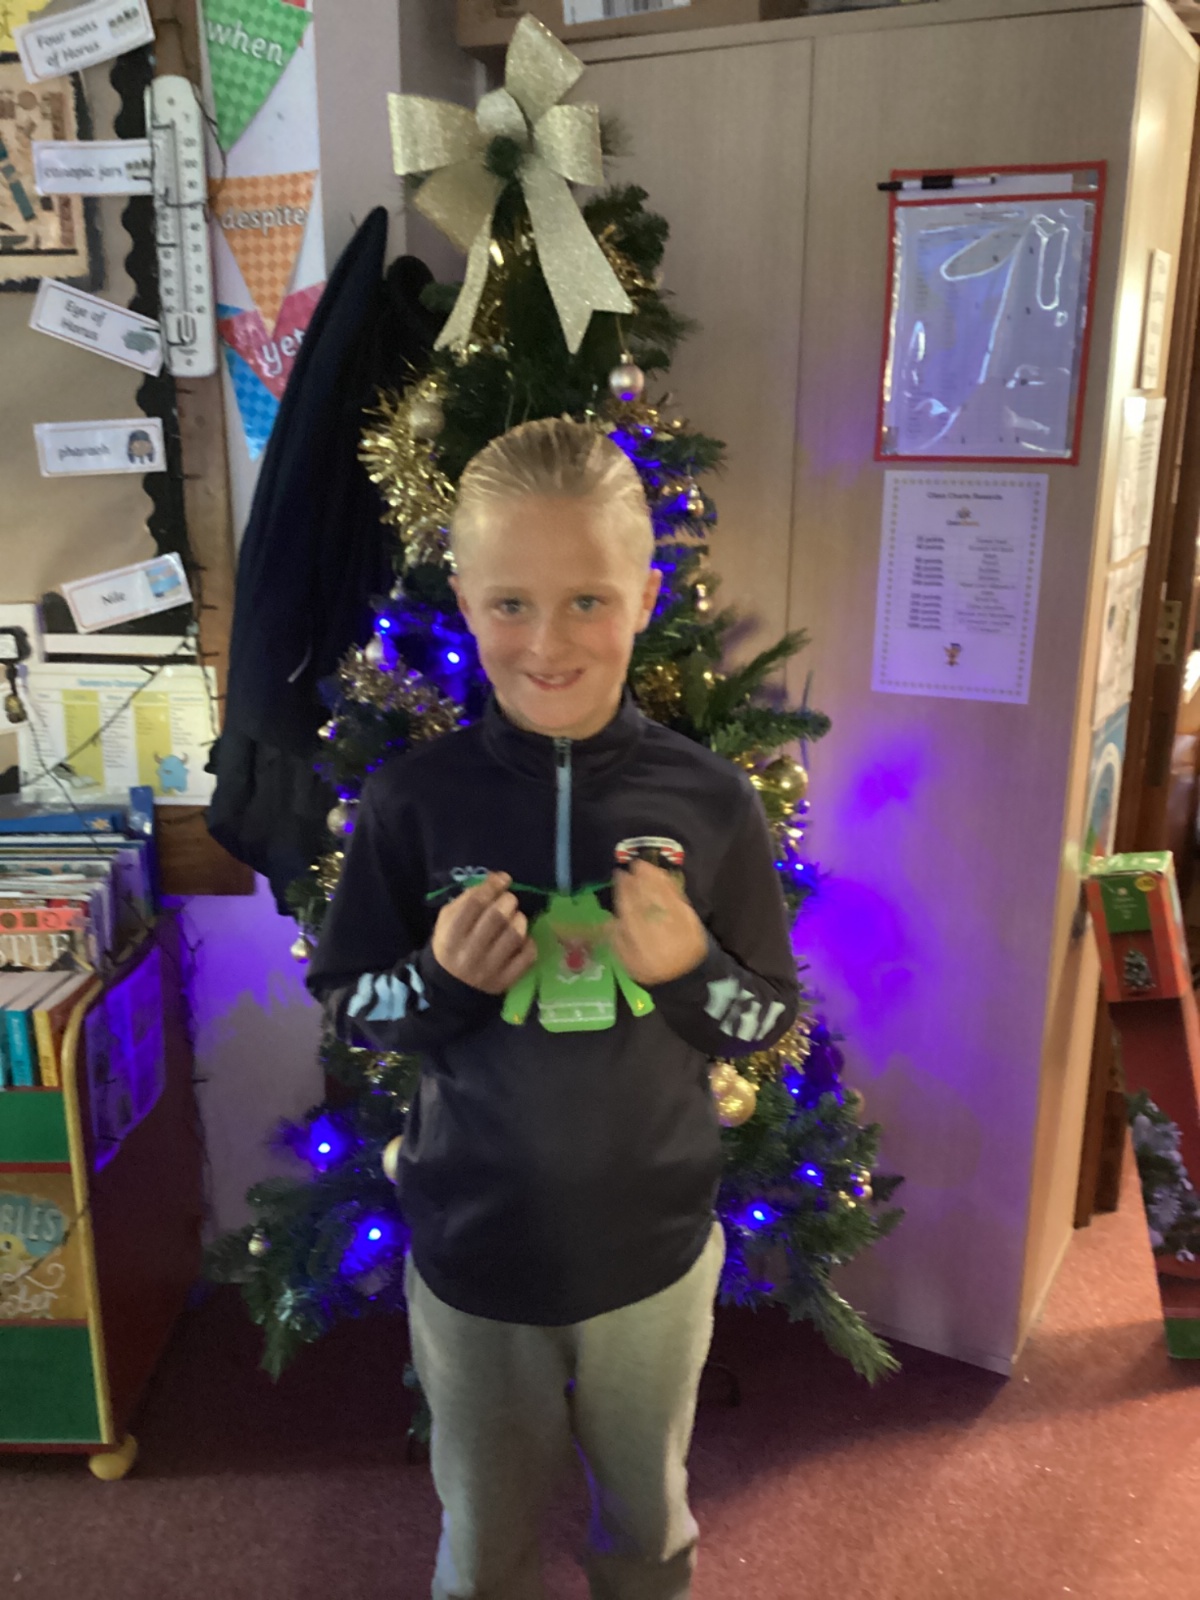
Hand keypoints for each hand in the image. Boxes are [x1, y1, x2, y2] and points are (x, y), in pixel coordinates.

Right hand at [432, 873, 536, 993]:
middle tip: (509, 900)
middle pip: (497, 917)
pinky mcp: (505, 981)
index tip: (503, 879)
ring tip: (516, 918)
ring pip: (515, 936)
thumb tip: (496, 879)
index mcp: (450, 936)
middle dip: (508, 901)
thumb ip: (467, 898)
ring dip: (520, 920)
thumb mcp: (447, 920)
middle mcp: (469, 953)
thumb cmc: (451, 944)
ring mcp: (488, 970)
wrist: (450, 986)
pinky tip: (522, 939)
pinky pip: (527, 956)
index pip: (474, 904)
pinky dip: (529, 942)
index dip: (492, 886)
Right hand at [610, 860, 707, 986]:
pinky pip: (677, 897)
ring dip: (652, 878)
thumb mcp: (628, 962)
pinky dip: (668, 884)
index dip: (624, 890)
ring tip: (643, 865)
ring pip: (662, 895)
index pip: (630, 909)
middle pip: (647, 899)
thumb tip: (609, 920)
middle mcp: (658, 928)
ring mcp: (676, 922)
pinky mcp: (690, 918)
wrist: (685, 976)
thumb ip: (618, 941)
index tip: (619, 875)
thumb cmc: (651, 969)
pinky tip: (661, 874)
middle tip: (631, 866)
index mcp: (640, 940)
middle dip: (638, 880)